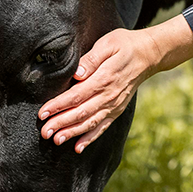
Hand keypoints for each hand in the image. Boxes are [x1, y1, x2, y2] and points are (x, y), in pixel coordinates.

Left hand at [38, 15, 192, 152]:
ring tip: (56, 140)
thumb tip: (77, 74)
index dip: (58, 105)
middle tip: (44, 132)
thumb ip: (91, 59)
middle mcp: (110, 95)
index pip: (77, 95)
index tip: (43, 113)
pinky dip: (90, 138)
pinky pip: (103, 127)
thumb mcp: (108, 43)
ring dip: (72, 133)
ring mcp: (114, 105)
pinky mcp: (117, 109)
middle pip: (81, 112)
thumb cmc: (125, 44)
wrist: (149, 55)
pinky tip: (77, 148)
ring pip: (90, 122)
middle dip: (61, 123)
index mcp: (104, 78)